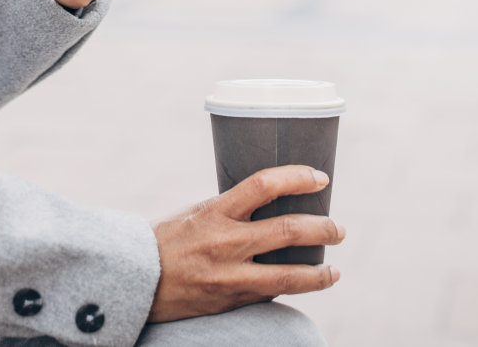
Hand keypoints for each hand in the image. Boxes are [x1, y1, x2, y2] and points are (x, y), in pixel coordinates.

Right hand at [147, 165, 343, 323]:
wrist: (139, 281)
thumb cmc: (168, 240)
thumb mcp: (196, 212)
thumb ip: (232, 208)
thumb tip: (272, 202)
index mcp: (215, 211)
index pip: (264, 185)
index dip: (297, 178)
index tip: (320, 178)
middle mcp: (225, 242)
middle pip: (288, 230)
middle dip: (322, 228)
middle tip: (338, 229)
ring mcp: (230, 276)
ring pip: (289, 275)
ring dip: (320, 272)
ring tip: (334, 270)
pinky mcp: (232, 300)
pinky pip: (272, 294)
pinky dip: (293, 289)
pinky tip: (306, 285)